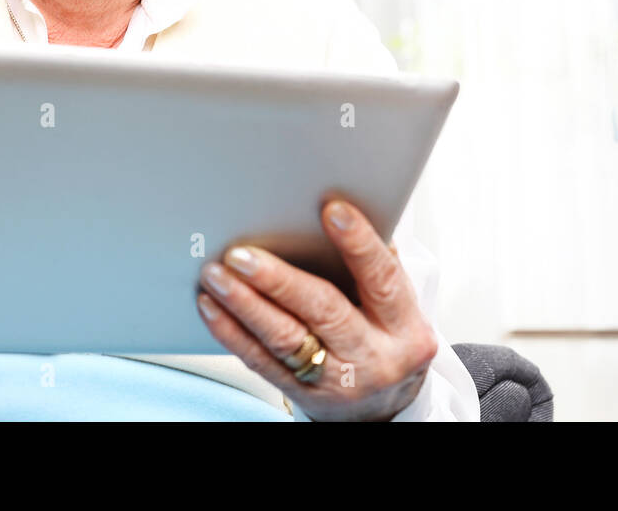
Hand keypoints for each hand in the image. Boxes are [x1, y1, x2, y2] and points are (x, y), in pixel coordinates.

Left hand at [196, 197, 436, 420]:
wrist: (384, 406)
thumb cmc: (385, 336)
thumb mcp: (397, 305)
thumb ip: (374, 265)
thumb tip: (337, 212)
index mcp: (405, 327)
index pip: (383, 279)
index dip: (359, 243)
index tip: (331, 210)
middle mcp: (375, 357)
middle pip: (324, 311)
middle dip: (278, 280)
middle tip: (241, 254)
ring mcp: (338, 381)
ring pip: (285, 339)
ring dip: (244, 304)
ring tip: (216, 275)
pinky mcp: (304, 396)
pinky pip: (262, 362)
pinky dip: (232, 333)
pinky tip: (212, 308)